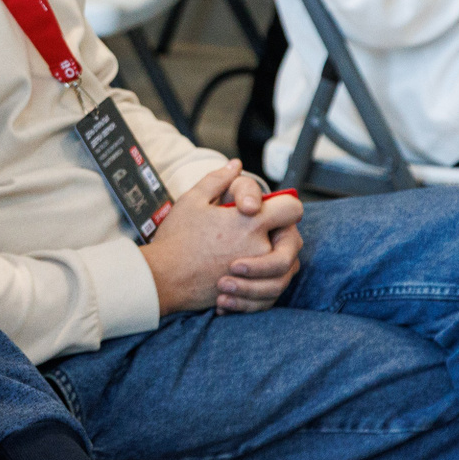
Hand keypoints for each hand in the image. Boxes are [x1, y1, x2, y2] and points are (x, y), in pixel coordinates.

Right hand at [137, 160, 304, 315]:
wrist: (164, 277)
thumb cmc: (177, 238)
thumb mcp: (192, 200)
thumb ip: (218, 180)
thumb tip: (235, 165)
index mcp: (250, 222)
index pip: (291, 209)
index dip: (286, 204)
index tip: (275, 208)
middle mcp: (260, 247)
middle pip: (294, 240)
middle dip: (284, 234)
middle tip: (264, 232)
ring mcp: (258, 274)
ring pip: (287, 267)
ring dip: (276, 260)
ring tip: (253, 254)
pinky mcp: (251, 294)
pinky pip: (273, 291)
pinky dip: (266, 285)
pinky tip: (245, 278)